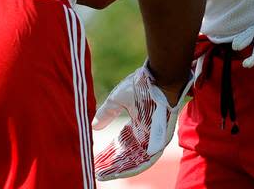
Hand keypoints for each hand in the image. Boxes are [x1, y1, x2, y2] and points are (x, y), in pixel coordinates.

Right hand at [92, 63, 192, 180]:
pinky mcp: (160, 143)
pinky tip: (117, 172)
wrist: (159, 79)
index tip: (97, 159)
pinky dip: (131, 167)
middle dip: (112, 164)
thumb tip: (93, 126)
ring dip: (119, 169)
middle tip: (98, 171)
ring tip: (103, 174)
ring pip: (136, 161)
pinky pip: (146, 161)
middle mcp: (146, 135)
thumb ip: (106, 113)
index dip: (109, 153)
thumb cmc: (142, 85)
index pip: (122, 144)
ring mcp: (154, 139)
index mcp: (138, 125)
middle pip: (127, 155)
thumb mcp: (117, 100)